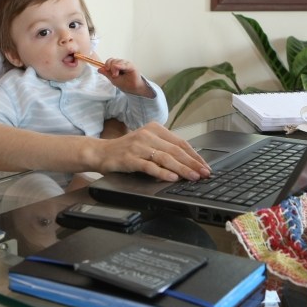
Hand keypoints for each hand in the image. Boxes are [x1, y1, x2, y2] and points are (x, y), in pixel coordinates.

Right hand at [94, 122, 210, 181]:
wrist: (102, 152)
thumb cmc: (127, 150)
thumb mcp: (147, 143)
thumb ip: (165, 148)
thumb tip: (189, 162)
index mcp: (155, 128)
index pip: (180, 142)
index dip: (195, 155)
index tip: (205, 165)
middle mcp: (147, 135)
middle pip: (176, 150)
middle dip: (193, 163)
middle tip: (204, 173)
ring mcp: (138, 146)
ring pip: (166, 158)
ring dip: (182, 169)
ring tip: (193, 177)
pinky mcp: (130, 158)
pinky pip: (150, 166)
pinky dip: (163, 173)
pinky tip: (172, 178)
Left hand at [98, 58, 154, 97]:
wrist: (132, 88)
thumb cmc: (124, 83)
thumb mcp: (113, 79)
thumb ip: (107, 74)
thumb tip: (99, 69)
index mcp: (116, 65)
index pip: (110, 60)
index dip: (107, 63)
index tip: (106, 69)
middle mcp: (121, 63)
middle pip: (113, 60)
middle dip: (111, 67)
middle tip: (114, 75)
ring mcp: (126, 64)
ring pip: (118, 61)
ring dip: (115, 68)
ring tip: (116, 75)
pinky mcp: (131, 66)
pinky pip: (125, 64)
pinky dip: (121, 65)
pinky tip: (117, 67)